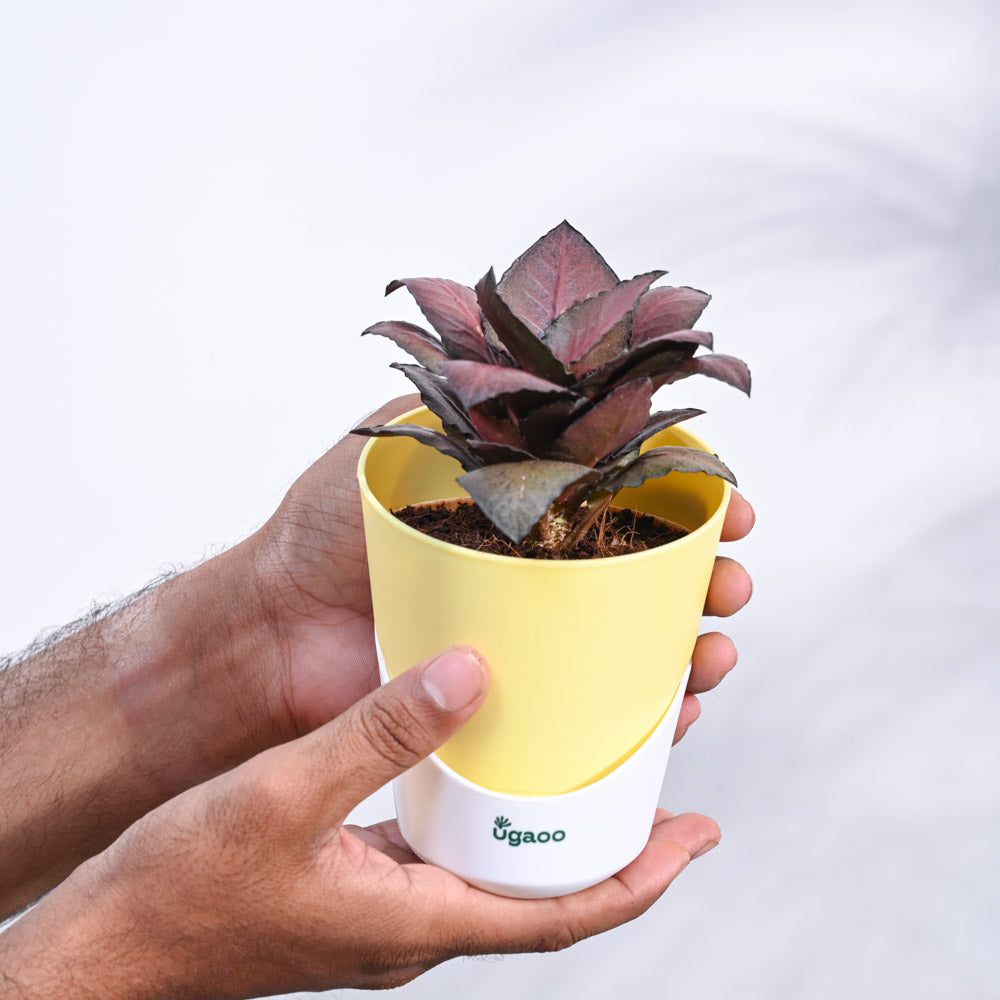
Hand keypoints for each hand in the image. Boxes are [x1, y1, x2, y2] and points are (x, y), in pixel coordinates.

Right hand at [0, 646, 718, 997]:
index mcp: (415, 922)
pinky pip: (450, 854)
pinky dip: (490, 819)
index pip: (562, 916)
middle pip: (546, 895)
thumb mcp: (285, 796)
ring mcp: (387, 910)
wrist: (111, 949)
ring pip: (501, 873)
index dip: (641, 877)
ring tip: (592, 772)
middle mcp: (415, 925)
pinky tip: (487, 774)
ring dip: (554, 831)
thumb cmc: (184, 893)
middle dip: (613, 848)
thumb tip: (467, 676)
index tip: (699, 836)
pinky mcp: (360, 889)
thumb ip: (380, 735)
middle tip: (664, 792)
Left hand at [245, 394, 755, 739]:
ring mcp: (524, 640)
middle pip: (648, 576)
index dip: (687, 501)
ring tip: (715, 652)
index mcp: (522, 506)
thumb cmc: (322, 529)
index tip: (729, 506)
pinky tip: (676, 713)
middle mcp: (534, 571)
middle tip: (730, 586)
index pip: (628, 497)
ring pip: (636, 648)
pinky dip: (643, 717)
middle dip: (707, 580)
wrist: (269, 631)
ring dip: (693, 651)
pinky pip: (591, 712)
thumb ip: (469, 399)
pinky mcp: (507, 702)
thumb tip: (550, 366)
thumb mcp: (399, 439)